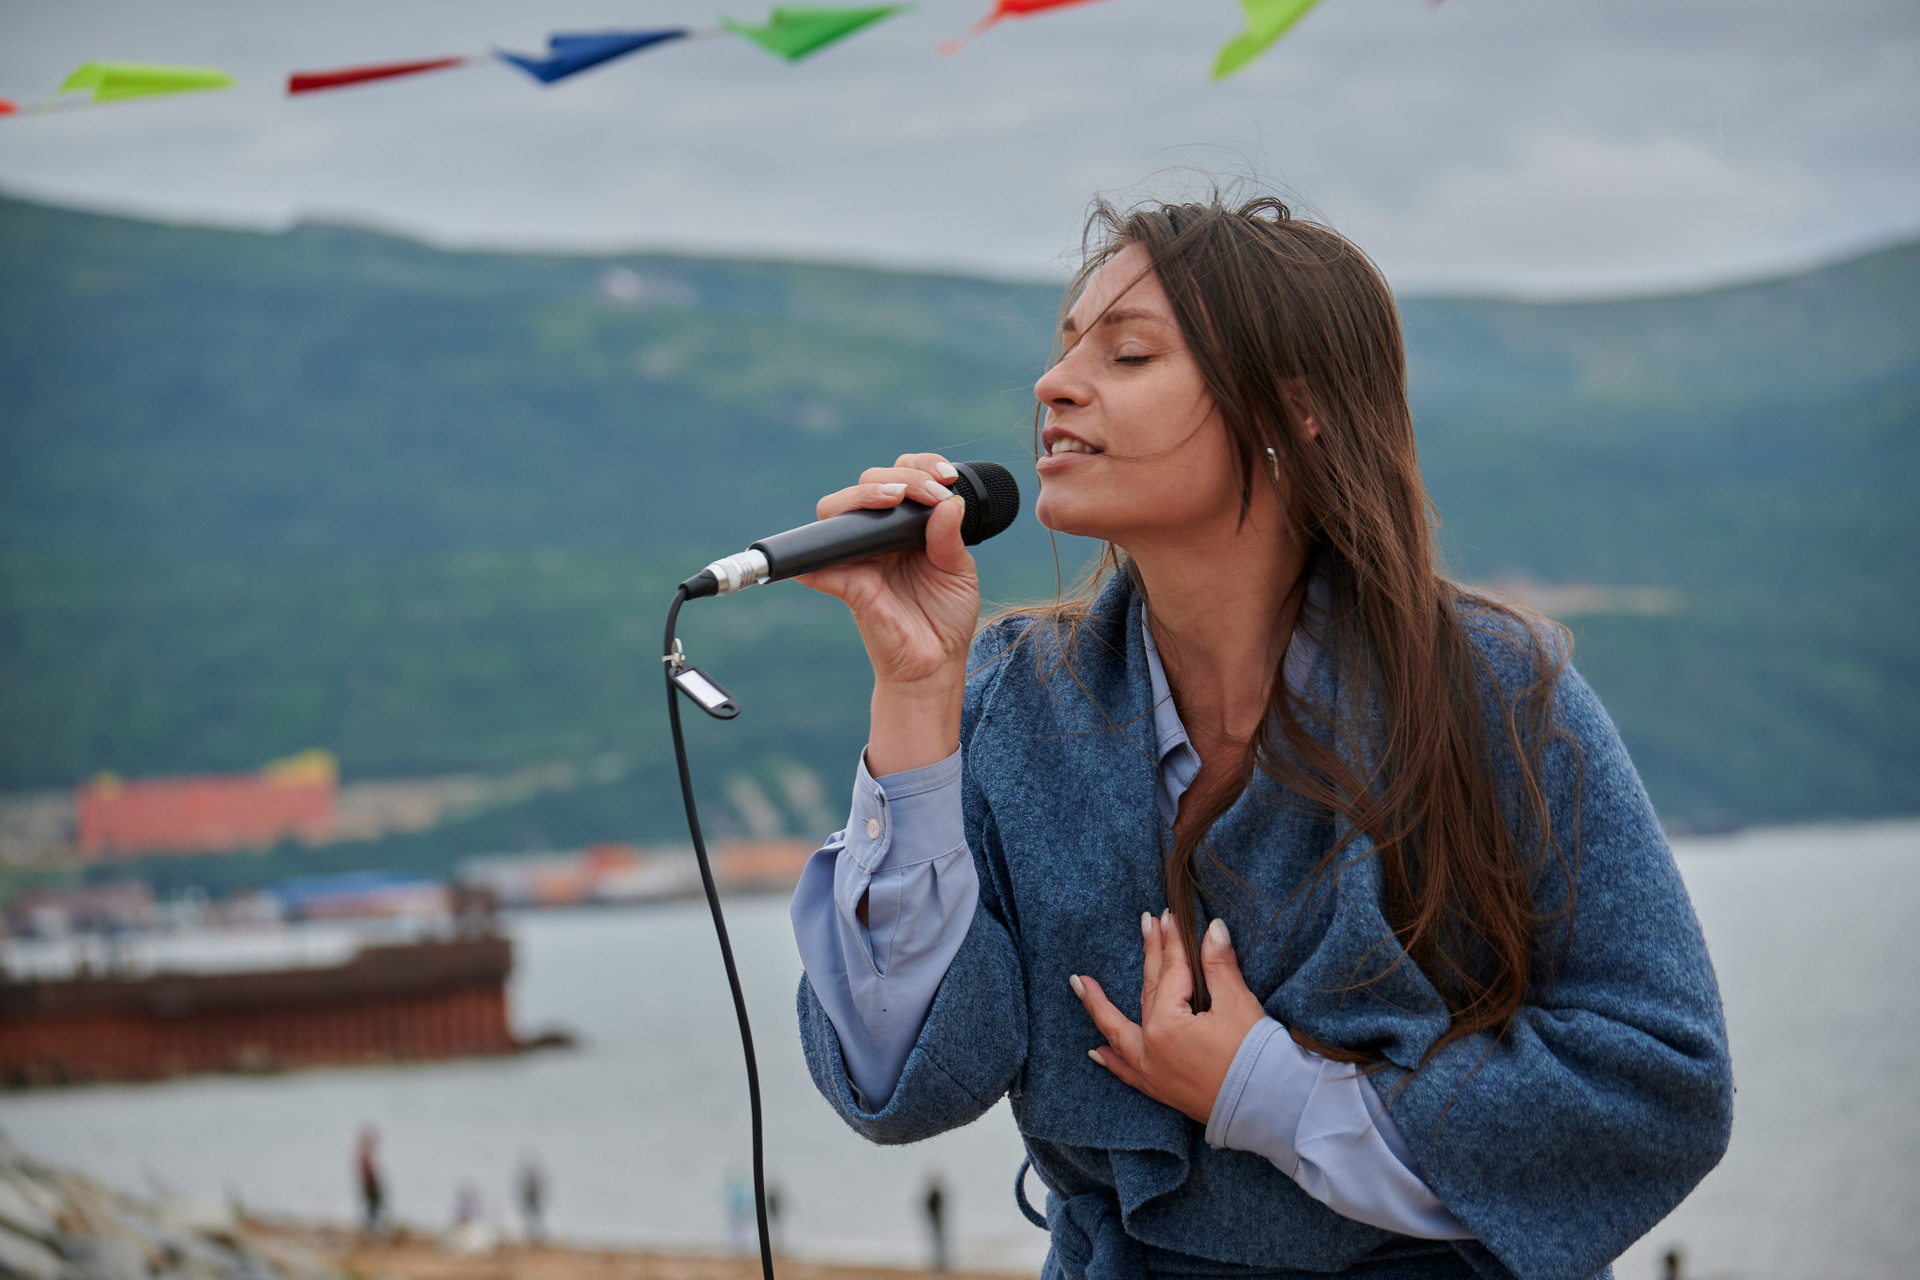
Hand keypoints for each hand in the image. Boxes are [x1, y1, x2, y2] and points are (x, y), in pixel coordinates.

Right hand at [799, 452, 977, 774]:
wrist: (936, 664)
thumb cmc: (946, 617)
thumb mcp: (960, 571)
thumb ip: (950, 538)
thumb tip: (948, 503)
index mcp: (905, 526)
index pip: (901, 477)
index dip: (920, 467)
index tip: (947, 477)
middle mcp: (877, 536)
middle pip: (867, 483)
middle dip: (902, 477)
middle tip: (932, 494)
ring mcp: (859, 558)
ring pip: (838, 511)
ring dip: (865, 496)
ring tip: (896, 497)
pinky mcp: (848, 585)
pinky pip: (819, 566)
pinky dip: (812, 558)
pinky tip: (826, 554)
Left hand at [1071, 911, 1268, 1124]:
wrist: (1272, 1110)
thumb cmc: (1257, 1057)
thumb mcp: (1238, 1004)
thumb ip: (1219, 965)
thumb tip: (1213, 929)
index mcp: (1166, 1025)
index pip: (1170, 972)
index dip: (1172, 942)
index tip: (1169, 916)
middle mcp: (1151, 1049)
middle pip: (1148, 992)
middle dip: (1149, 956)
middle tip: (1146, 924)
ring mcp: (1154, 1073)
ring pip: (1121, 1033)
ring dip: (1101, 1007)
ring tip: (1079, 985)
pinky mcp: (1163, 1091)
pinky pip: (1128, 1073)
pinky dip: (1111, 1061)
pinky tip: (1095, 1053)